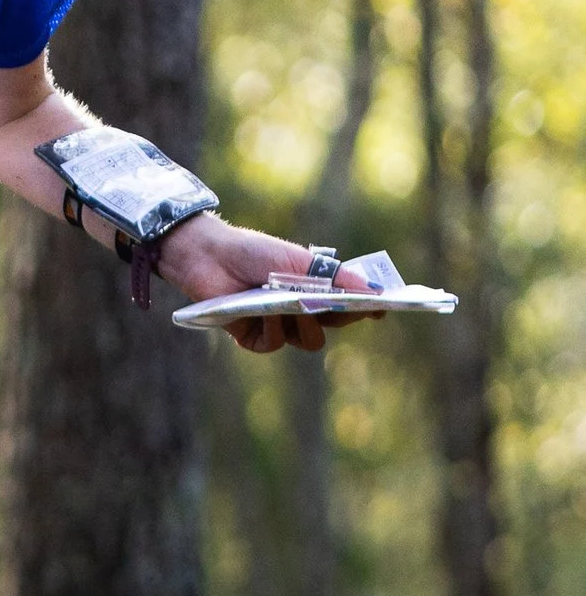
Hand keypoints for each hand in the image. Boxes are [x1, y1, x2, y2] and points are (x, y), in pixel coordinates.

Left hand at [155, 215, 370, 354]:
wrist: (211, 255)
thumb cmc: (256, 253)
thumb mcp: (300, 260)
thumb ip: (336, 276)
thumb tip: (374, 289)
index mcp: (313, 291)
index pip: (347, 306)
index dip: (366, 308)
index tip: (384, 306)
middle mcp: (299, 312)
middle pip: (332, 325)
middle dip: (342, 317)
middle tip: (348, 307)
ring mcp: (277, 326)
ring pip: (308, 340)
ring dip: (306, 323)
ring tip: (296, 305)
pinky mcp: (253, 338)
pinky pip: (273, 343)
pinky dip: (273, 328)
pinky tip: (266, 312)